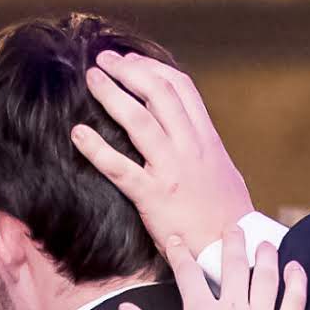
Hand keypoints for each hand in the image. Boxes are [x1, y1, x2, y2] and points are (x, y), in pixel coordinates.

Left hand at [73, 49, 261, 274]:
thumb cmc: (227, 215)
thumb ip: (202, 146)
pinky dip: (96, 148)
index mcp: (206, 139)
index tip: (131, 60)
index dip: (153, 68)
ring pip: (139, 121)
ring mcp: (172, 170)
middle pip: (158, 93)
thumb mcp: (222, 169)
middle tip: (104, 59)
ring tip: (91, 79)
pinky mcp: (154, 197)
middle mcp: (190, 148)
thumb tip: (186, 130)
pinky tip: (78, 133)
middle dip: (129, 70)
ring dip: (111, 95)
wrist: (232, 249)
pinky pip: (120, 168)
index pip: (182, 88)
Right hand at [113, 222, 303, 309]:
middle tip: (234, 228)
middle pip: (234, 266)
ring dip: (266, 257)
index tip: (176, 240)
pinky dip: (296, 285)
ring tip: (266, 244)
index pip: (188, 273)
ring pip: (266, 280)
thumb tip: (124, 309)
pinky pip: (293, 307)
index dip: (180, 253)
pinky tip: (296, 269)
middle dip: (232, 243)